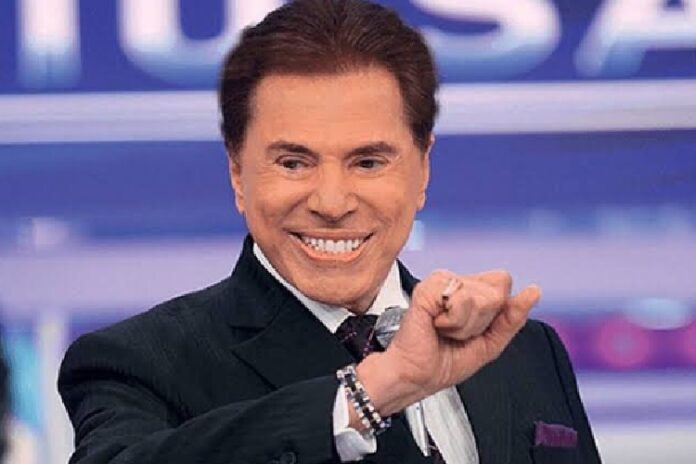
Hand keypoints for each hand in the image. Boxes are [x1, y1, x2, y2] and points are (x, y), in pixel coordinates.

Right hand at [355, 270, 540, 417]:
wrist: (417, 376)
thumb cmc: (444, 362)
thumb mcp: (490, 343)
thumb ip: (513, 317)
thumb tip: (533, 291)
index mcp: (470, 291)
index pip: (502, 282)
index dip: (495, 312)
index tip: (473, 329)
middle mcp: (455, 282)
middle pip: (496, 289)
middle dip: (482, 320)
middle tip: (458, 332)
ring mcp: (440, 283)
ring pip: (479, 295)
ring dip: (466, 324)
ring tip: (446, 330)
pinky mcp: (426, 290)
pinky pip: (460, 300)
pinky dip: (453, 321)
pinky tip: (436, 325)